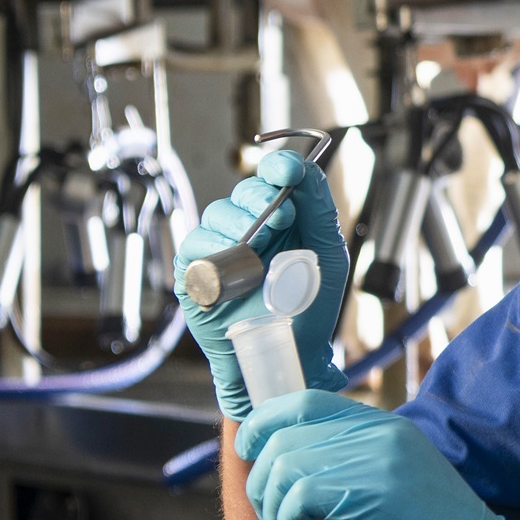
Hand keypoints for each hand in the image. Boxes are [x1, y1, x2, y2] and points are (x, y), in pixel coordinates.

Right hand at [179, 149, 350, 419]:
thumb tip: (307, 169)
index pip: (270, 178)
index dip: (277, 167)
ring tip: (259, 247)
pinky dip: (212, 252)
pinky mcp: (195, 275)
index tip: (287, 170)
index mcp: (280, 218)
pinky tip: (231, 264)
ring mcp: (218, 250)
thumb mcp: (326, 254)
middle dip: (259, 198)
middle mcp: (247, 229)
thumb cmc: (309, 307)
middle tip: (281, 216)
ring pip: (215, 216)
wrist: (290, 353)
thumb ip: (319, 211)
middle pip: (241, 192)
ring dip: (238, 225)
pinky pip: (194, 250)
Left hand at [237, 390, 519, 519]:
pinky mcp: (370, 493)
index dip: (264, 422)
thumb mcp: (398, 478)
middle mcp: (378, 432)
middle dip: (262, 479)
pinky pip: (298, 496)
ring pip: (284, 464)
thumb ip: (356, 459)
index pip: (305, 400)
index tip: (253, 455)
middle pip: (283, 434)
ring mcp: (376, 459)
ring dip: (272, 506)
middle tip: (277, 515)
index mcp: (384, 424)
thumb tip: (289, 458)